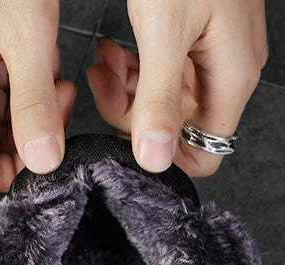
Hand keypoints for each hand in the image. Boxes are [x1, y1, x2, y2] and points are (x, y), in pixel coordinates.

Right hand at [0, 0, 75, 190]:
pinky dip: (6, 86)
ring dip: (19, 107)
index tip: (49, 150)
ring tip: (47, 68)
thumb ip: (36, 106)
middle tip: (59, 97)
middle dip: (23, 133)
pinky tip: (27, 58)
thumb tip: (44, 163)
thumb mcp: (30, 35)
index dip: (13, 174)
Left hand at [87, 0, 266, 175]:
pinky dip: (132, 69)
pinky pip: (159, 74)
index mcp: (230, 78)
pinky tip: (112, 50)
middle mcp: (225, 71)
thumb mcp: (165, 33)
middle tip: (104, 85)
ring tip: (104, 61)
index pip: (205, 152)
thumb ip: (158, 101)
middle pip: (176, 129)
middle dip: (133, 116)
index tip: (124, 140)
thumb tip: (154, 160)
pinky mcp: (191, 38)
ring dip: (127, 90)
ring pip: (162, 102)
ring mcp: (209, 55)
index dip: (163, 157)